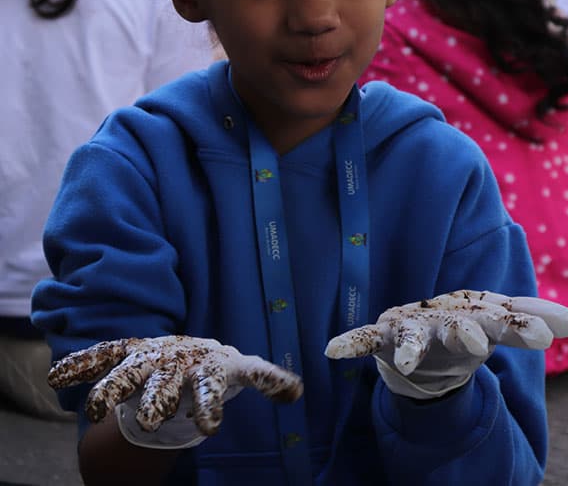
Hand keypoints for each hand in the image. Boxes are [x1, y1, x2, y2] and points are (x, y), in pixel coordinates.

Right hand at [48, 335, 302, 447]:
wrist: (188, 348)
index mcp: (207, 367)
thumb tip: (299, 389)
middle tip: (151, 423)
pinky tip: (57, 379)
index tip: (210, 430)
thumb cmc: (216, 365)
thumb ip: (269, 377)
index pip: (210, 386)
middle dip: (156, 401)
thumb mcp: (242, 369)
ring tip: (97, 411)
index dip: (210, 406)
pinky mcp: (126, 352)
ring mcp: (149, 356)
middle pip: (164, 383)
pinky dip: (81, 365)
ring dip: (112, 389)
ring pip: (128, 372)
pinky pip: (102, 356)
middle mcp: (176, 360)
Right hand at [325, 290, 567, 398]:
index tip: (549, 335)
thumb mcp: (496, 324)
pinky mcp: (384, 337)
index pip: (500, 318)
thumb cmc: (463, 328)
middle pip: (458, 323)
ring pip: (413, 333)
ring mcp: (412, 326)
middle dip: (467, 332)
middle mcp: (443, 316)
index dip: (520, 325)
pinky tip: (333, 350)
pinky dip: (350, 343)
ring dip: (411, 343)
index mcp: (473, 314)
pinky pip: (365, 340)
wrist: (421, 339)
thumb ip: (528, 318)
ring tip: (409, 358)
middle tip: (479, 343)